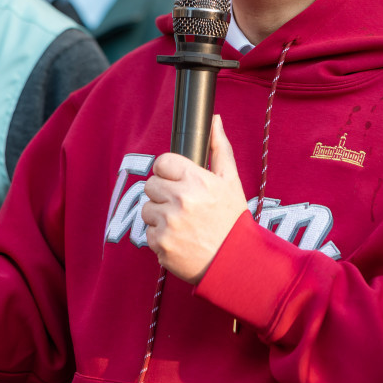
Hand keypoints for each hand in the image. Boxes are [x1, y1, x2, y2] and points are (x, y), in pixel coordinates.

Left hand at [141, 115, 247, 283]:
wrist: (235, 263)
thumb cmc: (233, 220)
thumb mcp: (231, 181)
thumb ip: (220, 148)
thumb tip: (214, 120)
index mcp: (196, 180)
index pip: (162, 162)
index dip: (169, 172)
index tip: (178, 182)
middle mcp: (180, 199)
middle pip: (151, 184)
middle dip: (163, 194)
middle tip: (182, 206)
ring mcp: (169, 223)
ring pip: (147, 209)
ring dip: (160, 216)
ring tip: (182, 224)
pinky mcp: (161, 244)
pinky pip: (148, 233)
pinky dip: (160, 237)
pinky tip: (179, 239)